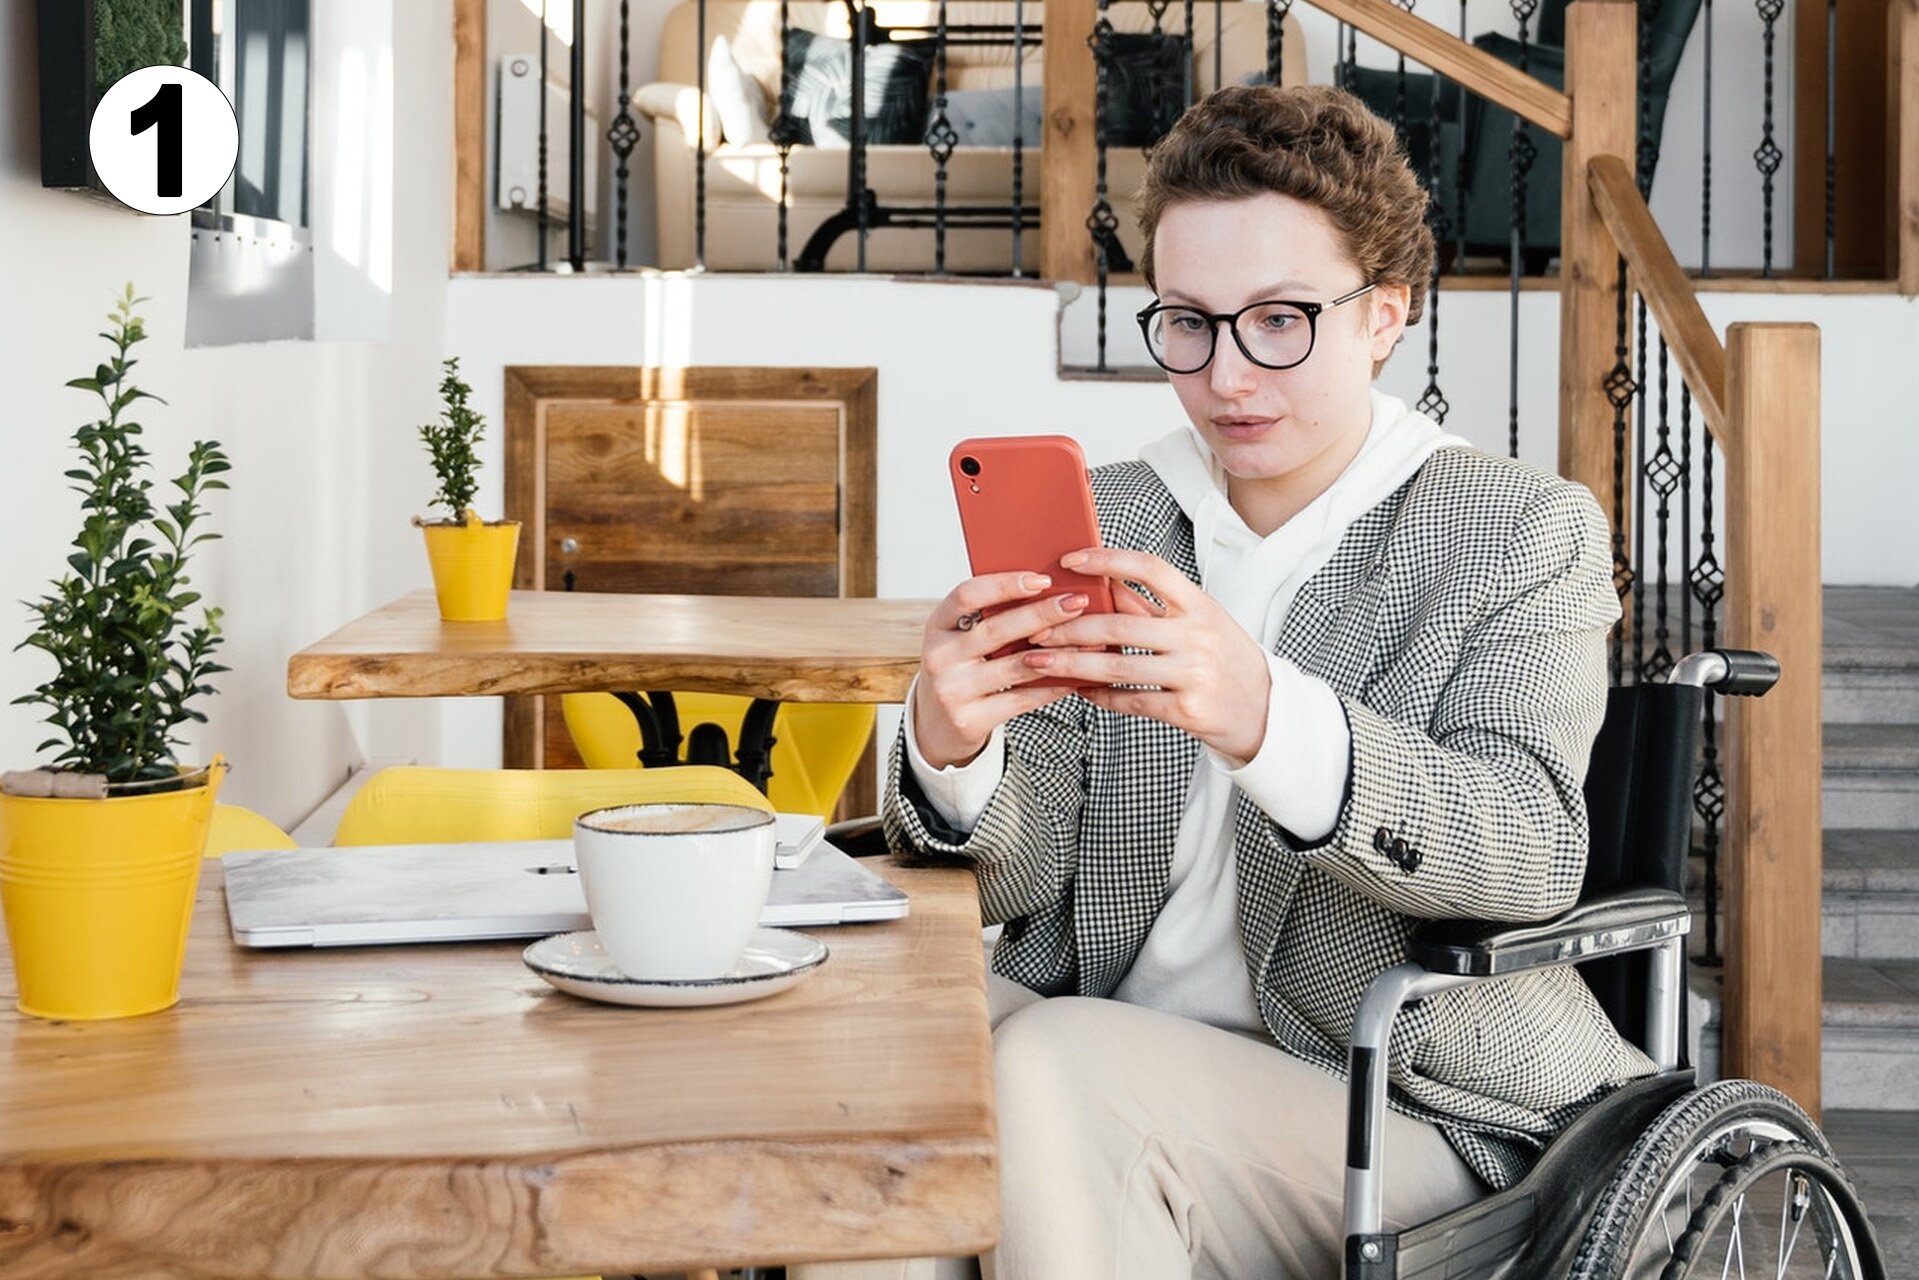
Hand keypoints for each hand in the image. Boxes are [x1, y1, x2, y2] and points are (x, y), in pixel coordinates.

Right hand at [913, 572, 1090, 767]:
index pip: (967, 595)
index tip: (1043, 579)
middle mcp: (938, 656)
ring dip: (1057, 652)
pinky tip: (1075, 677)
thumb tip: (1050, 589)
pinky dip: (1052, 687)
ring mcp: (951, 690)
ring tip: (1089, 641)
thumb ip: (993, 616)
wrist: (939, 723)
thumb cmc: (962, 668)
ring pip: (1014, 666)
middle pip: (996, 629)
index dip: (1005, 584)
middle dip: (1041, 614)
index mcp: (937, 625)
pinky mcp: (969, 720)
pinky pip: (1020, 699)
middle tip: (1076, 602)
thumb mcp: (964, 639)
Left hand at [1021, 547, 1272, 760]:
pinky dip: (1099, 696)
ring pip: (1118, 665)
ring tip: (1040, 662)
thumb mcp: (1200, 623)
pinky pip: (1131, 700)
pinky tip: (1078, 691)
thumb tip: (1104, 584)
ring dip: (1071, 664)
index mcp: (1200, 605)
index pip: (1150, 569)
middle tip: (1036, 630)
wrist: (1266, 711)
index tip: (1070, 559)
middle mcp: (1198, 635)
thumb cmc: (1226, 660)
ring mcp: (1194, 673)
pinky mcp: (1187, 710)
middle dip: (1069, 627)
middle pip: (1120, 623)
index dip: (1107, 559)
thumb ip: (1153, 607)